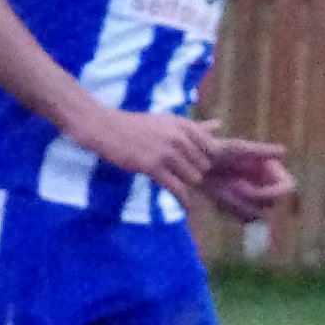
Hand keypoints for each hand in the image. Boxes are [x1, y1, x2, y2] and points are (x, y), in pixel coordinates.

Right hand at [77, 103, 220, 191]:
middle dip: (195, 173)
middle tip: (183, 176)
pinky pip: (178, 189)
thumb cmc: (137, 126)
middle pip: (204, 166)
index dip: (207, 160)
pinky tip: (183, 203)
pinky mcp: (153, 167)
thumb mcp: (168, 121)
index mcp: (182, 125)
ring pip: (193, 178)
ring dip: (186, 184)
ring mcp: (166, 152)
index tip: (198, 164)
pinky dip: (183, 199)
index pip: (212, 148)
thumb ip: (195, 127)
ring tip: (174, 182)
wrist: (105, 127)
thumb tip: (219, 125)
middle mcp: (178, 137)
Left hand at [198, 135, 293, 220]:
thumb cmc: (220, 151)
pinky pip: (245, 218)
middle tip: (231, 185)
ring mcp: (258, 201)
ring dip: (240, 203)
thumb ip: (262, 151)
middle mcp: (269, 187)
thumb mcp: (239, 149)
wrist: (198, 163)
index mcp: (273, 172)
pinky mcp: (245, 211)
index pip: (287, 187)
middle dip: (251, 196)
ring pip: (258, 214)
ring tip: (223, 188)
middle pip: (271, 204)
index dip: (274, 193)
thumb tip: (284, 151)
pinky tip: (219, 197)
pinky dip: (233, 209)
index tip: (257, 191)